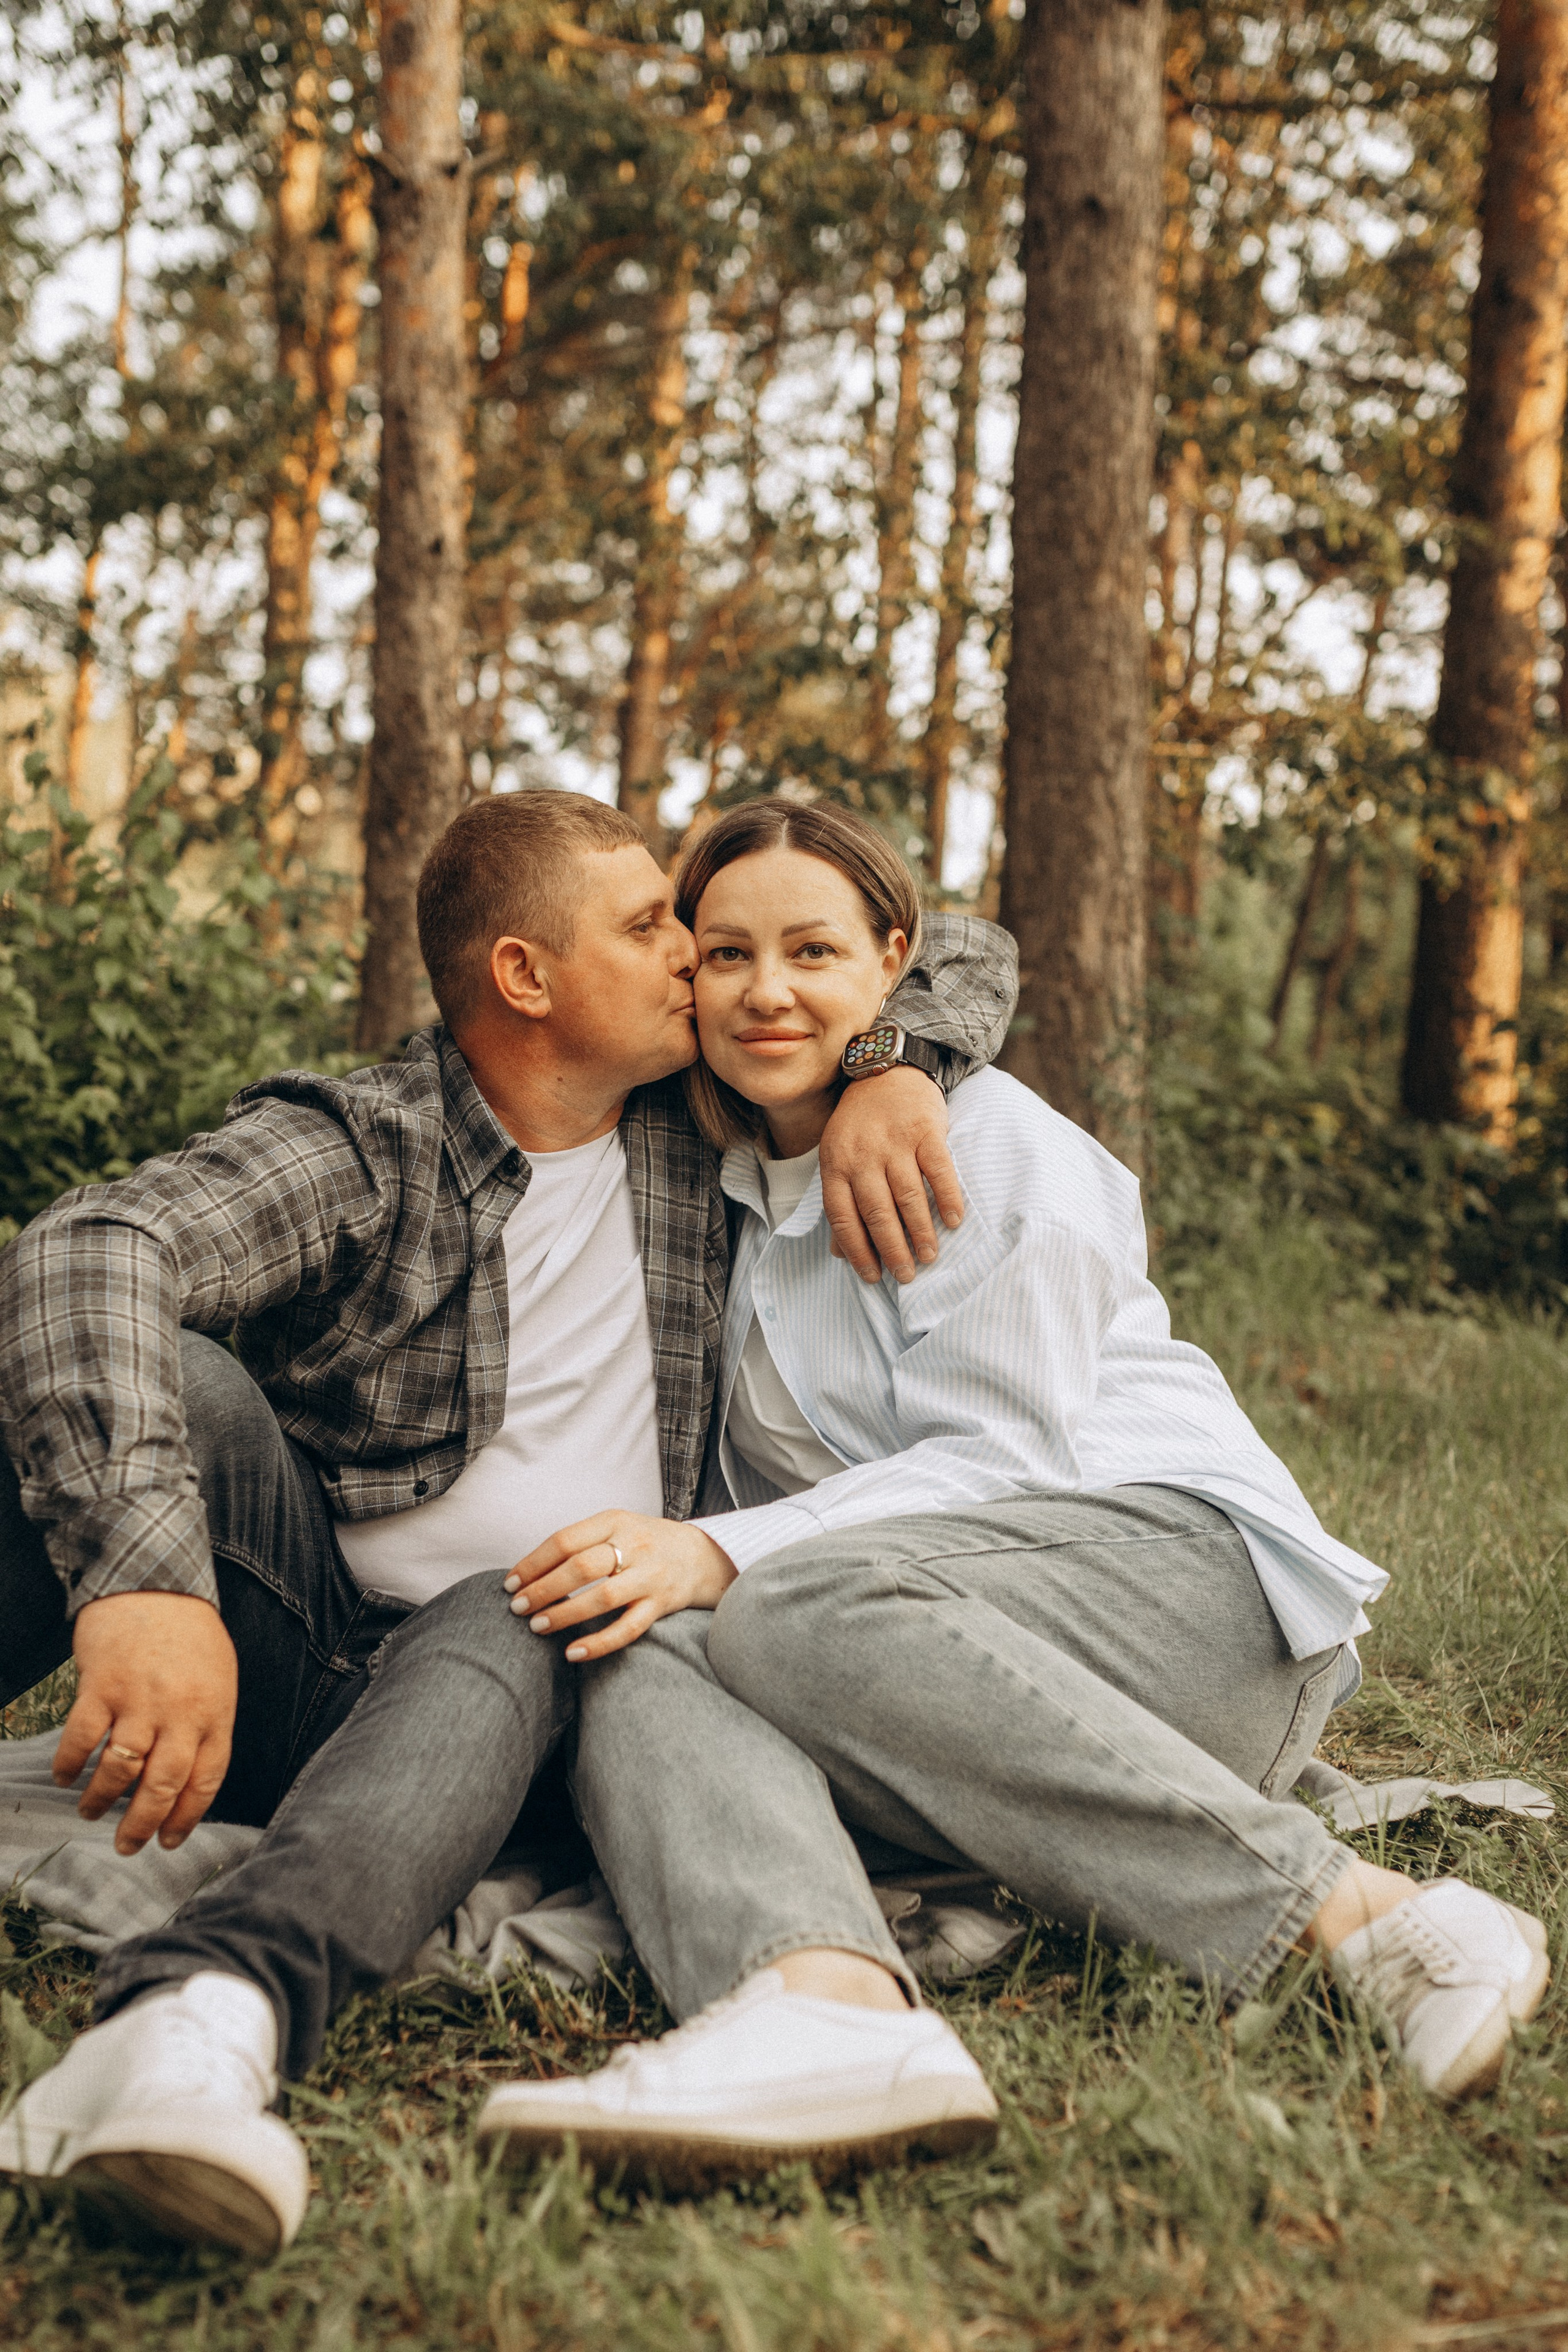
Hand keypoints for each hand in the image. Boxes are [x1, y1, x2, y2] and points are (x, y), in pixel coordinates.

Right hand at [54, 1593, 237, 1856]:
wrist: (156, 1580)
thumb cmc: (189, 1634)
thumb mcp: (218, 1678)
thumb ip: (206, 1724)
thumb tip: (187, 1778)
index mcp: (214, 1712)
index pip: (205, 1780)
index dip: (186, 1817)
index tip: (168, 1841)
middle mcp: (180, 1711)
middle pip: (163, 1785)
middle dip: (143, 1825)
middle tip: (126, 1845)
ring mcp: (140, 1698)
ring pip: (121, 1769)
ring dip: (102, 1800)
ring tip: (92, 1812)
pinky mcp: (102, 1684)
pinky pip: (83, 1738)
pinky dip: (71, 1765)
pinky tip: (66, 1776)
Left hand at [504, 1510, 736, 1662]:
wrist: (703, 1555)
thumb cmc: (645, 1542)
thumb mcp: (615, 1527)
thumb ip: (580, 1543)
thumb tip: (528, 1572)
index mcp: (615, 1521)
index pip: (565, 1540)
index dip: (533, 1563)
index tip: (510, 1583)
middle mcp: (634, 1545)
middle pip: (581, 1567)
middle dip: (543, 1589)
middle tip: (517, 1608)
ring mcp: (650, 1576)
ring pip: (603, 1597)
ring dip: (565, 1614)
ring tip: (537, 1626)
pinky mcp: (662, 1604)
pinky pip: (628, 1628)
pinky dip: (599, 1643)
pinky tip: (573, 1652)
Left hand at [819, 1066, 964, 1284]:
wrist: (887, 1069)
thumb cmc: (860, 1123)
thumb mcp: (838, 1157)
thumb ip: (841, 1202)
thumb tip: (840, 1253)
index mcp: (836, 1165)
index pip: (843, 1218)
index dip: (858, 1251)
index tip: (873, 1277)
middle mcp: (863, 1155)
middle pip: (877, 1212)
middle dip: (892, 1249)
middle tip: (906, 1275)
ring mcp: (895, 1142)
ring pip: (908, 1196)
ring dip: (921, 1231)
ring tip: (929, 1256)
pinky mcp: (925, 1131)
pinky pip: (939, 1170)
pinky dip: (948, 1197)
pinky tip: (955, 1220)